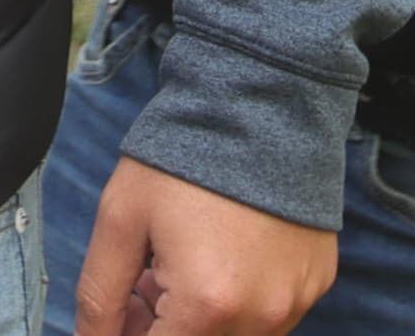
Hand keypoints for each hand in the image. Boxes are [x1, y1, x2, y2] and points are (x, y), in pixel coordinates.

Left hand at [73, 157, 337, 335]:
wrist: (260, 101)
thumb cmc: (184, 157)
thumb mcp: (120, 220)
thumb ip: (99, 298)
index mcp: (207, 305)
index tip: (120, 314)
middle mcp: (261, 317)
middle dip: (161, 327)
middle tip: (143, 285)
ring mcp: (295, 302)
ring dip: (201, 321)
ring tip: (180, 265)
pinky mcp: (316, 283)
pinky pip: (270, 317)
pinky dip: (239, 303)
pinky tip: (220, 256)